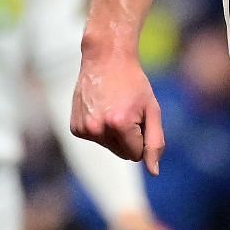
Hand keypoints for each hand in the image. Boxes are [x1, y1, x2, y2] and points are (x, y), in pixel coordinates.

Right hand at [71, 50, 165, 175]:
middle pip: (121, 154)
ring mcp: (84, 128)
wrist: (105, 58)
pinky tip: (100, 108)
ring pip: (108, 147)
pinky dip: (99, 129)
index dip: (140, 137)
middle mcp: (98, 128)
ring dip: (113, 133)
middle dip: (127, 137)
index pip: (136, 155)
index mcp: (119, 124)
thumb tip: (153, 172)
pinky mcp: (75, 128)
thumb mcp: (152, 110)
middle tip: (125, 111)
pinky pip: (95, 140)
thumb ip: (155, 142)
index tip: (137, 116)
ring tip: (112, 107)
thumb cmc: (134, 84)